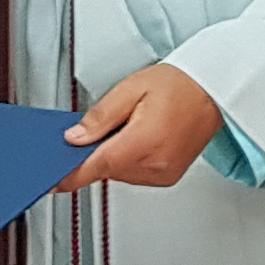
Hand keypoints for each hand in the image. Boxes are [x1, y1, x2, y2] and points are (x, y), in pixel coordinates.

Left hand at [64, 64, 223, 190]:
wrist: (214, 91)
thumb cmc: (179, 85)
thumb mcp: (131, 88)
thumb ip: (100, 116)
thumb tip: (74, 138)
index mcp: (143, 142)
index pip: (93, 168)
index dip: (67, 175)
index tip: (50, 179)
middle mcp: (154, 164)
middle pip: (105, 169)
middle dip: (97, 150)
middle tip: (110, 123)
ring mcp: (162, 174)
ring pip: (118, 173)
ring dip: (115, 155)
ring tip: (133, 126)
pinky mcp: (167, 178)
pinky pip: (134, 174)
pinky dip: (130, 160)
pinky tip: (142, 138)